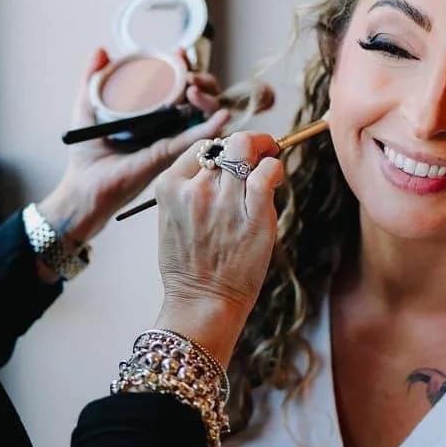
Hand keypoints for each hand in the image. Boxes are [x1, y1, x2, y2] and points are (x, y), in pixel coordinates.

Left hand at [36, 48, 230, 245]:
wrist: (83, 186)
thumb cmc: (86, 154)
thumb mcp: (87, 106)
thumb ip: (93, 78)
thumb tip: (101, 50)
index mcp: (152, 111)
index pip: (178, 84)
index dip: (185, 67)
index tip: (179, 53)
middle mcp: (167, 124)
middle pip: (199, 96)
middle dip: (201, 78)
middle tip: (187, 73)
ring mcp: (172, 139)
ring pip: (204, 113)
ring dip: (207, 97)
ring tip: (192, 88)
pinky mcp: (170, 155)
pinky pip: (196, 139)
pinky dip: (212, 127)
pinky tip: (222, 116)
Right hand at [151, 131, 283, 364]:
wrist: (201, 302)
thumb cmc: (190, 266)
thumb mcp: (173, 219)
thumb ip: (191, 190)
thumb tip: (226, 164)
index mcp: (170, 187)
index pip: (202, 147)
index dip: (224, 147)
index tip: (237, 156)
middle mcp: (195, 189)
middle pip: (227, 145)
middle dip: (248, 144)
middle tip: (262, 152)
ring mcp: (224, 201)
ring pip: (247, 151)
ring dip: (264, 154)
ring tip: (269, 167)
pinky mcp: (253, 215)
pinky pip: (267, 173)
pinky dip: (275, 169)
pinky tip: (275, 178)